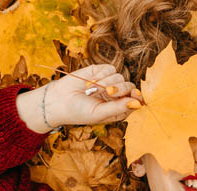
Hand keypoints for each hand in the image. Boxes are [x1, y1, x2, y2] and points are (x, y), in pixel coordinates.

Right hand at [18, 64, 142, 132]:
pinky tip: (89, 83)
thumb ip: (119, 108)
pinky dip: (101, 75)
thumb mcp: (99, 114)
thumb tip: (137, 103)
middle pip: (130, 87)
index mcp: (118, 109)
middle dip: (119, 89)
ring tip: (91, 91)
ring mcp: (109, 82)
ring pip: (120, 77)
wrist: (58, 100)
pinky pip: (110, 69)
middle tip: (107, 93)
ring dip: (106, 83)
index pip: (135, 101)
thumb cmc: (79, 111)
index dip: (137, 97)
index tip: (134, 94)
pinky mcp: (100, 71)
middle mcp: (116, 96)